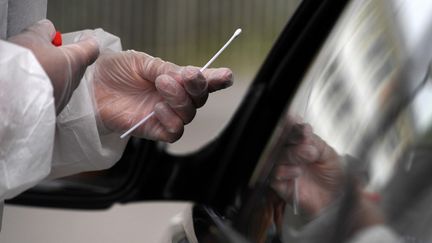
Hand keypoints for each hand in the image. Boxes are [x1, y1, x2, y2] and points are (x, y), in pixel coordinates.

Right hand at [8, 19, 99, 112]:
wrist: (13, 99)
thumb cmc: (26, 67)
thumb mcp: (33, 38)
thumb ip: (44, 31)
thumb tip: (48, 29)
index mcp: (75, 60)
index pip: (91, 49)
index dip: (88, 43)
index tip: (87, 39)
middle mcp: (73, 81)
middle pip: (74, 66)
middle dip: (64, 59)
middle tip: (49, 51)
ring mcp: (64, 97)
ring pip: (62, 82)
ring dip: (53, 74)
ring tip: (34, 69)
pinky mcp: (52, 109)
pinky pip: (51, 95)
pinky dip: (44, 89)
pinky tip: (30, 85)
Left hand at [93, 50, 232, 141]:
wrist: (93, 87)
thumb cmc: (116, 71)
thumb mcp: (143, 62)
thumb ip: (167, 69)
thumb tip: (191, 75)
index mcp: (176, 79)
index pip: (203, 82)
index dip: (218, 79)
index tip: (226, 76)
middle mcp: (175, 98)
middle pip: (201, 99)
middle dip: (197, 87)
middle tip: (182, 76)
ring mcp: (166, 115)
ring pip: (189, 115)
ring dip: (180, 100)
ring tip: (161, 86)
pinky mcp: (154, 130)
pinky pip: (174, 132)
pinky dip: (170, 120)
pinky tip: (156, 108)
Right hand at [271, 118, 344, 216]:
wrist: (337, 198)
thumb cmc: (333, 175)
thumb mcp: (328, 153)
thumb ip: (314, 141)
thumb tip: (304, 129)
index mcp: (299, 143)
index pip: (289, 130)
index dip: (294, 128)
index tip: (304, 130)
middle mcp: (288, 154)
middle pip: (279, 140)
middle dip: (293, 139)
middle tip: (309, 144)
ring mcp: (283, 168)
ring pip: (275, 156)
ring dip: (292, 154)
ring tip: (310, 156)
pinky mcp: (280, 184)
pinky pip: (274, 175)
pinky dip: (285, 171)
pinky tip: (298, 172)